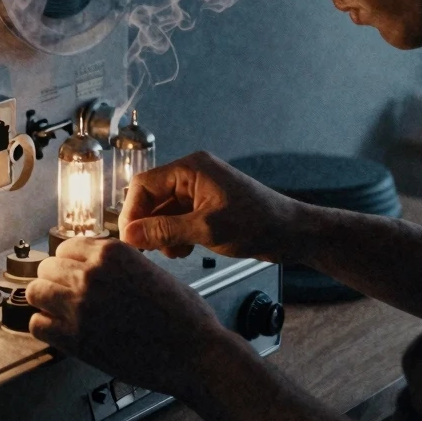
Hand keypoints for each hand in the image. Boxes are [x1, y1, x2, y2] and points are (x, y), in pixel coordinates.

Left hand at [25, 236, 226, 395]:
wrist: (193, 353)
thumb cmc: (183, 315)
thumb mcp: (152, 270)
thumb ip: (120, 264)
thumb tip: (96, 266)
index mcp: (112, 253)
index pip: (67, 247)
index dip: (70, 262)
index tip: (74, 273)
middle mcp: (91, 274)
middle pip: (48, 267)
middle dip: (56, 280)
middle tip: (68, 294)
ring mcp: (80, 306)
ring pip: (36, 291)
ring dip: (46, 300)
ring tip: (60, 311)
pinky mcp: (75, 339)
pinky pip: (37, 325)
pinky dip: (46, 327)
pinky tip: (61, 330)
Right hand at [118, 150, 300, 260]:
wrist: (292, 233)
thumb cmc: (257, 223)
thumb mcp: (206, 229)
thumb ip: (165, 230)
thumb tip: (129, 234)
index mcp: (191, 168)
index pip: (144, 184)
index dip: (132, 211)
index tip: (129, 238)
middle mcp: (192, 175)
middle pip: (151, 197)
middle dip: (148, 225)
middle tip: (148, 250)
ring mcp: (199, 191)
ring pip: (163, 211)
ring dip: (161, 233)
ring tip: (172, 252)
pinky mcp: (205, 207)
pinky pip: (177, 219)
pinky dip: (174, 235)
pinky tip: (183, 250)